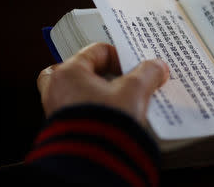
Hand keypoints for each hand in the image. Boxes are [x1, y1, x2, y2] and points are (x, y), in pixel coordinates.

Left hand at [37, 43, 168, 123]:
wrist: (95, 163)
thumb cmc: (105, 125)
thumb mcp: (134, 92)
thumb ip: (147, 74)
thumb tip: (156, 67)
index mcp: (68, 73)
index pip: (96, 51)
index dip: (119, 57)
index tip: (134, 68)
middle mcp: (56, 91)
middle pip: (76, 70)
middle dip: (98, 73)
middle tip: (115, 78)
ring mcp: (57, 111)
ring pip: (74, 92)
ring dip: (94, 93)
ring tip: (115, 98)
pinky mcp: (64, 130)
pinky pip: (77, 111)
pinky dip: (92, 110)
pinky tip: (111, 116)